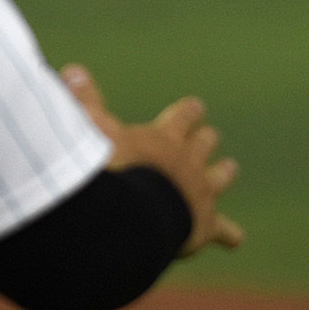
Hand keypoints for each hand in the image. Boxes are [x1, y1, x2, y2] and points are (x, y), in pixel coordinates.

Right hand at [62, 64, 243, 255]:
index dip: (189, 113)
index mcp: (164, 139)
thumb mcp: (93, 131)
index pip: (183, 117)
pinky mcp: (205, 224)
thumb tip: (72, 70)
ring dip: (223, 173)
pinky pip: (222, 229)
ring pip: (220, 177)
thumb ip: (85, 103)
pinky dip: (228, 233)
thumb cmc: (111, 171)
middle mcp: (188, 162)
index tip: (196, 107)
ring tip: (230, 168)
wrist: (132, 215)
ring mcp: (200, 193)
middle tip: (210, 137)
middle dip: (205, 140)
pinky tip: (235, 239)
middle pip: (204, 144)